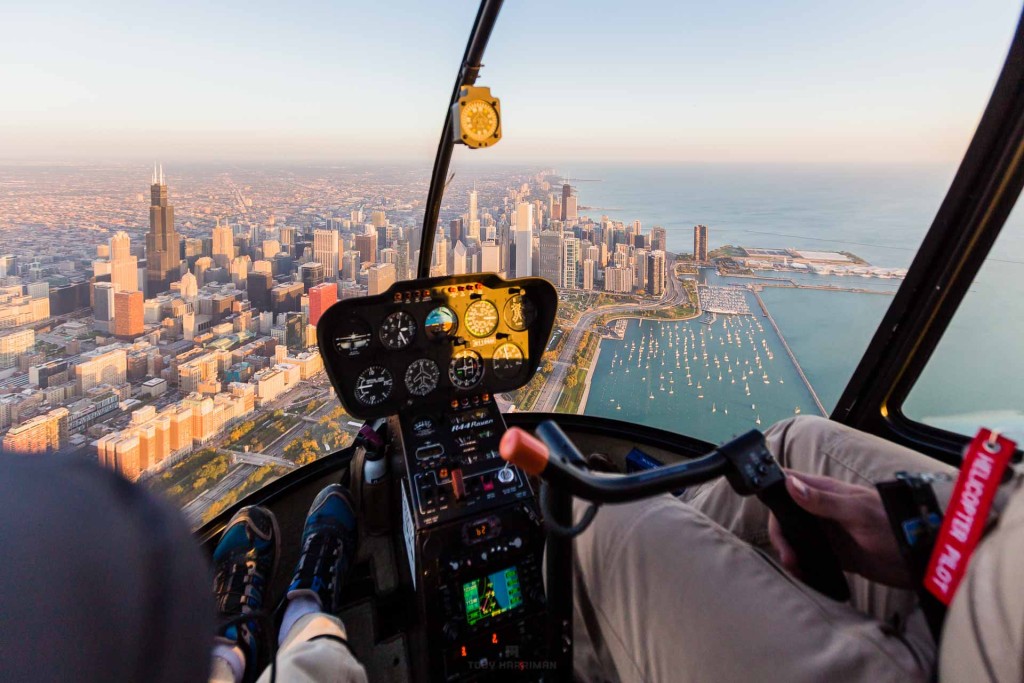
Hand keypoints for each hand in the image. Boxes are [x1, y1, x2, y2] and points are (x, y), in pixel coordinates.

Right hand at [768, 471, 910, 587]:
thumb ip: (823, 500)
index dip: (772, 491)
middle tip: (788, 556)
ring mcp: (826, 532)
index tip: (768, 511)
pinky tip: (803, 574)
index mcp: (824, 491)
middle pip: (785, 515)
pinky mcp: (833, 553)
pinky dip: (801, 565)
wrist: (918, 559)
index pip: (788, 482)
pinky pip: (807, 556)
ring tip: (796, 568)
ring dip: (788, 552)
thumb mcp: (857, 512)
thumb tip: (790, 484)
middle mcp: (820, 510)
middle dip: (780, 534)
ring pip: (794, 536)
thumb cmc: (892, 526)